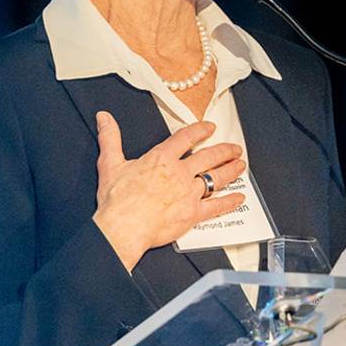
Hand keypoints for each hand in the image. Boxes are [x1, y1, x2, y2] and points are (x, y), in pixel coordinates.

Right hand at [91, 112, 247, 271]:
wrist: (123, 227)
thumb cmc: (117, 201)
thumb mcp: (110, 163)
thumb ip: (110, 138)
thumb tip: (104, 119)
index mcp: (161, 159)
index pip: (186, 138)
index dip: (200, 130)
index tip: (209, 128)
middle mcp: (179, 173)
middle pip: (208, 156)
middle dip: (224, 150)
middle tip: (234, 148)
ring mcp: (188, 193)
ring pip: (216, 178)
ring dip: (231, 170)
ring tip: (240, 165)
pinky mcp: (192, 213)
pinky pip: (216, 206)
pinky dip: (230, 202)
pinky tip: (239, 198)